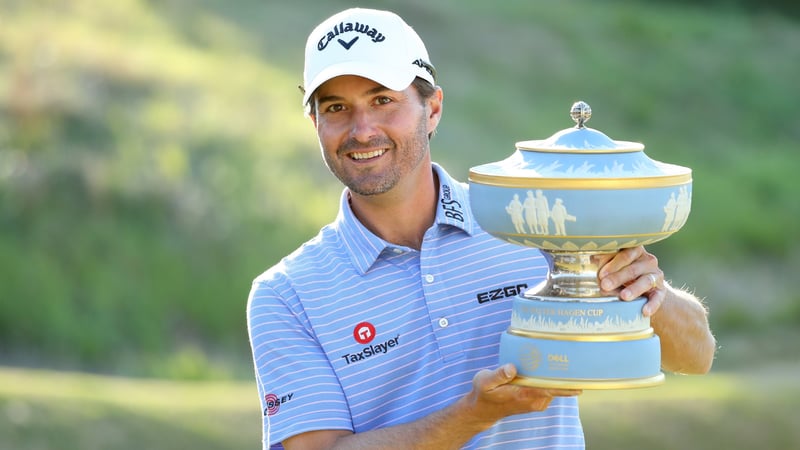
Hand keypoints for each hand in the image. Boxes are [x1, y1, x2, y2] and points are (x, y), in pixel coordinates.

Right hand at [464, 364, 580, 427]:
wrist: (483, 410)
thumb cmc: (484, 394)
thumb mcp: (484, 381)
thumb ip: (498, 374)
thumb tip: (511, 368)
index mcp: (524, 394)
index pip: (551, 389)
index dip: (567, 385)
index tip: (581, 379)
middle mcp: (534, 400)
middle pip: (556, 387)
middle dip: (564, 374)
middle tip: (571, 357)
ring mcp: (536, 402)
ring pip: (553, 388)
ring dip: (556, 377)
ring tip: (558, 360)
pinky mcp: (536, 402)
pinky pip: (549, 390)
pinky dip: (550, 381)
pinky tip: (547, 371)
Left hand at [596, 246, 664, 315]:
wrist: (645, 291)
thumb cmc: (623, 275)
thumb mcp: (614, 268)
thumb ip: (604, 264)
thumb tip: (592, 259)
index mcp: (634, 251)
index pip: (624, 253)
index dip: (612, 263)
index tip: (601, 274)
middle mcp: (647, 260)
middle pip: (632, 268)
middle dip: (618, 277)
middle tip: (605, 285)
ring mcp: (656, 275)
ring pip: (646, 281)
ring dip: (634, 289)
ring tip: (624, 296)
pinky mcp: (661, 290)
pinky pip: (658, 297)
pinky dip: (652, 304)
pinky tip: (645, 311)